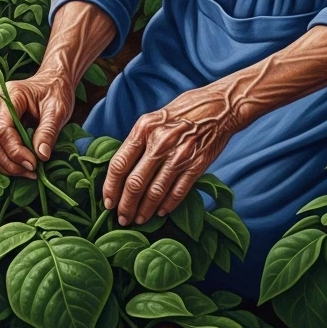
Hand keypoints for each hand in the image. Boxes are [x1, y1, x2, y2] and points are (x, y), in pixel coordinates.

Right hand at [0, 76, 74, 178]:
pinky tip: (22, 167)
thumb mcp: (58, 110)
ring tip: (29, 172)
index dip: (15, 151)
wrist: (53, 82)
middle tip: (33, 171)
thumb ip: (48, 132)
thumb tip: (41, 156)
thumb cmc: (56, 92)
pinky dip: (5, 162)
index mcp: (9, 96)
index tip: (34, 164)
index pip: (1, 130)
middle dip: (10, 162)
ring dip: (6, 165)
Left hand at [103, 83, 241, 224]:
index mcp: (143, 129)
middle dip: (125, 205)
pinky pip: (178, 191)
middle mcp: (159, 143)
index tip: (107, 202)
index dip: (110, 187)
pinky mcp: (197, 165)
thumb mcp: (153, 118)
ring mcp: (179, 155)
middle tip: (122, 218)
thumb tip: (121, 169)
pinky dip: (168, 205)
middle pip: (135, 183)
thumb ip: (138, 141)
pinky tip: (161, 212)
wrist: (219, 107)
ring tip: (139, 220)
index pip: (119, 164)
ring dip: (145, 210)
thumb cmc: (182, 112)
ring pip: (155, 191)